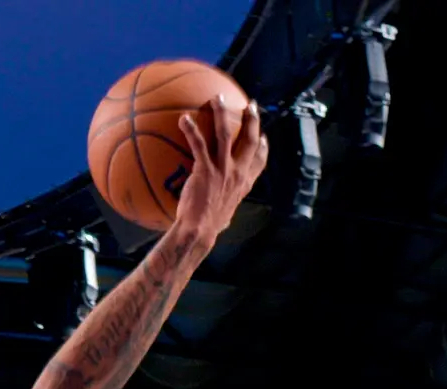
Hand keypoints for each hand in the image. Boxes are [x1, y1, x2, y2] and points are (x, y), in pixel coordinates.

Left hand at [173, 96, 266, 241]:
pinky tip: (183, 119)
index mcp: (244, 183)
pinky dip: (191, 130)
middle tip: (250, 105)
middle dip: (252, 120)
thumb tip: (218, 215)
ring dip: (223, 113)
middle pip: (251, 139)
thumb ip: (223, 206)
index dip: (264, 146)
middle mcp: (238, 172)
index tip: (264, 136)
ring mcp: (223, 169)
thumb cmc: (206, 227)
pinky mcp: (205, 169)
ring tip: (218, 99)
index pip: (260, 160)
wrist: (199, 231)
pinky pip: (198, 144)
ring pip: (226, 133)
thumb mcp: (223, 215)